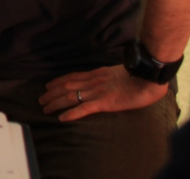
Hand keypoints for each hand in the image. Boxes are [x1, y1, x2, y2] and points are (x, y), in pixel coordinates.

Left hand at [39, 65, 167, 120]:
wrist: (148, 75)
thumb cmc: (140, 74)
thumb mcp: (120, 71)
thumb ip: (110, 76)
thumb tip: (107, 80)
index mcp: (97, 73)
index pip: (73, 76)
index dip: (59, 81)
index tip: (49, 85)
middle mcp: (93, 81)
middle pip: (67, 85)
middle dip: (52, 93)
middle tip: (41, 99)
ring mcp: (98, 91)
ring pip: (70, 96)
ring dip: (55, 102)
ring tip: (45, 108)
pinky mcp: (105, 102)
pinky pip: (84, 108)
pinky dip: (71, 113)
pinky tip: (62, 118)